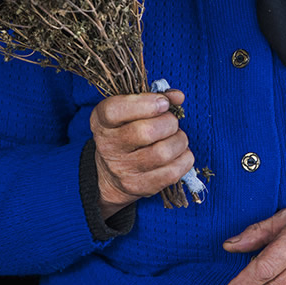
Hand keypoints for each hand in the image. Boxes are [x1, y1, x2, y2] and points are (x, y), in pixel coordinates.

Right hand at [90, 90, 193, 218]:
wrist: (111, 175)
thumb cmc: (127, 132)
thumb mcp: (130, 111)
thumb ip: (154, 98)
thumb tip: (177, 96)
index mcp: (101, 122)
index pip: (115, 110)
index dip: (145, 103)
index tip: (163, 103)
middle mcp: (108, 146)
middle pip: (146, 132)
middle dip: (169, 122)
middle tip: (171, 122)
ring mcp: (123, 170)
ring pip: (162, 153)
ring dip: (179, 140)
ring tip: (177, 137)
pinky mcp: (139, 187)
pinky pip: (172, 173)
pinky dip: (184, 159)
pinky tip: (180, 153)